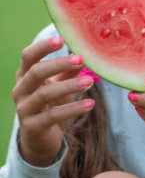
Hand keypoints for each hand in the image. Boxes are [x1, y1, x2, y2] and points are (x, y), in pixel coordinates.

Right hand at [12, 37, 95, 166]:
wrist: (40, 138)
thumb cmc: (51, 105)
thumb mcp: (61, 85)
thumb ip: (69, 70)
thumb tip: (84, 52)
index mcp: (25, 76)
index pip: (28, 56)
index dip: (43, 47)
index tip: (62, 39)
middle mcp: (20, 90)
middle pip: (35, 72)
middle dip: (59, 64)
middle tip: (81, 59)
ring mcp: (24, 109)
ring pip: (45, 94)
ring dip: (69, 86)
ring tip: (90, 81)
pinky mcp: (32, 126)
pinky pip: (53, 116)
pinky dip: (73, 109)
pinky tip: (90, 104)